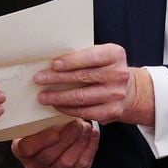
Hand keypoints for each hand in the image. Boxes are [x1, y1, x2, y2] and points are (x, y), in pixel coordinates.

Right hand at [12, 119, 98, 167]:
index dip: (41, 142)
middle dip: (67, 139)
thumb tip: (53, 98)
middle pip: (51, 155)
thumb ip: (39, 115)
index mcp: (21, 150)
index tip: (54, 133)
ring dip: (79, 144)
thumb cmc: (41, 128)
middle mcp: (35, 164)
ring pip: (67, 162)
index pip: (28, 148)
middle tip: (76, 125)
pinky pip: (81, 166)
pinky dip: (89, 150)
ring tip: (86, 129)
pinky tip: (92, 136)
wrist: (48, 142)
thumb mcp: (34, 121)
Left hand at [33, 44, 153, 125]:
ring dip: (59, 97)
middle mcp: (118, 74)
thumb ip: (83, 56)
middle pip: (83, 77)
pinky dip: (68, 109)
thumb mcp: (101, 55)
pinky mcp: (112, 111)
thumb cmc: (106, 69)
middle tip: (39, 79)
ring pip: (82, 97)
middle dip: (57, 78)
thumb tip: (52, 63)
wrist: (128, 90)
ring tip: (43, 96)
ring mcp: (116, 94)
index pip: (91, 57)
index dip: (72, 61)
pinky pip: (86, 112)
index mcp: (114, 55)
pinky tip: (57, 105)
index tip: (54, 64)